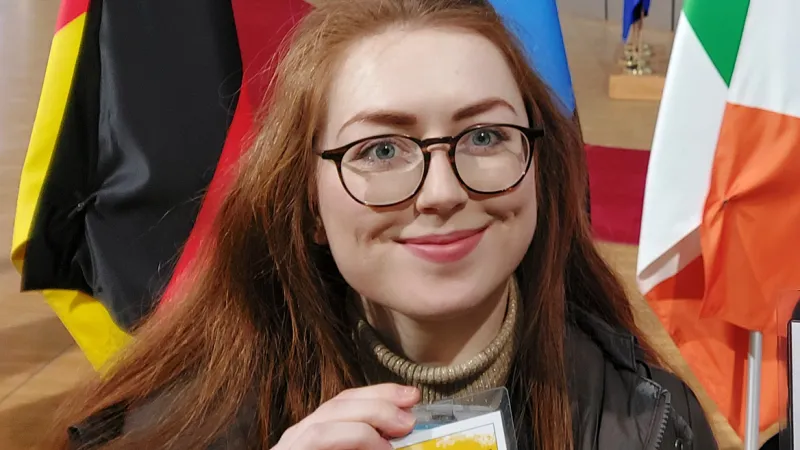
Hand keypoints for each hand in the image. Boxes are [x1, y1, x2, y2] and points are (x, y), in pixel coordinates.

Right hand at [272, 383, 419, 449]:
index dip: (379, 393)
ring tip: (403, 426)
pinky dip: (354, 436)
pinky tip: (379, 445)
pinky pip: (319, 437)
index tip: (411, 395)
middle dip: (380, 398)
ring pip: (329, 415)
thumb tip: (400, 436)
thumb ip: (373, 445)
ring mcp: (290, 446)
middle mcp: (301, 436)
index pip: (346, 403)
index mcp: (317, 435)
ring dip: (371, 415)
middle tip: (413, 405)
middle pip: (339, 403)